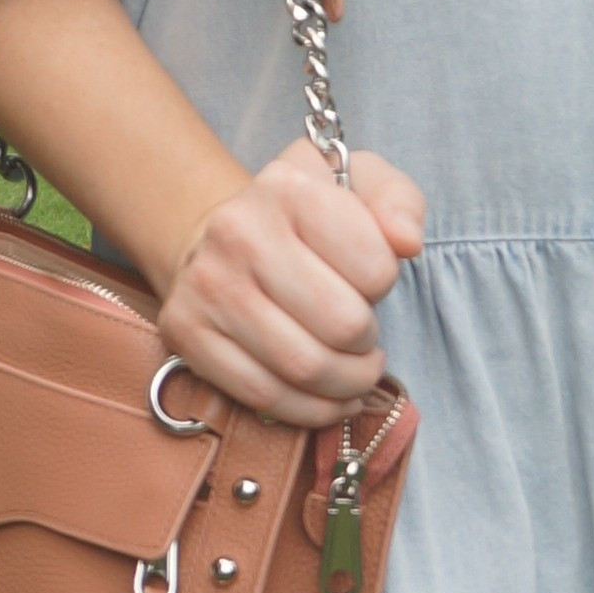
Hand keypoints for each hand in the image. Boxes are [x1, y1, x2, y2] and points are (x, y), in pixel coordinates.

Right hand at [154, 141, 425, 426]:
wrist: (222, 236)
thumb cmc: (307, 218)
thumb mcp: (362, 184)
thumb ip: (398, 202)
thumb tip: (407, 242)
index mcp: (289, 188)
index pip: (375, 267)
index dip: (386, 285)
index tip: (371, 282)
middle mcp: (238, 231)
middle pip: (342, 325)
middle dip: (368, 344)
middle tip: (366, 339)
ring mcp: (207, 285)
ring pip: (304, 368)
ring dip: (347, 383)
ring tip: (355, 371)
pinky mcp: (186, 331)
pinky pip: (262, 394)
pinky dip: (309, 408)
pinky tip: (329, 396)